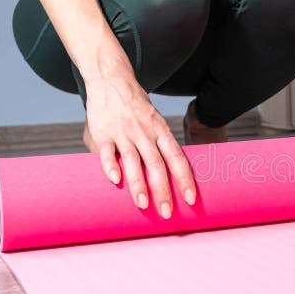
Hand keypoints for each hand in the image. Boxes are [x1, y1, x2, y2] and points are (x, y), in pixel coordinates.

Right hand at [83, 64, 195, 217]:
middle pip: (157, 164)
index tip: (191, 199)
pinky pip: (106, 152)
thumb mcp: (155, 122)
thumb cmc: (137, 107)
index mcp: (161, 130)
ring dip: (138, 184)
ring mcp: (123, 132)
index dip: (185, 179)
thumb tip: (172, 173)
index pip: (177, 158)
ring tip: (143, 205)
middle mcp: (145, 133)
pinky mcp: (102, 132)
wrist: (112, 80)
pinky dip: (110, 166)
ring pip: (133, 161)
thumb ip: (160, 145)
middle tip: (166, 213)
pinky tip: (115, 181)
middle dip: (163, 190)